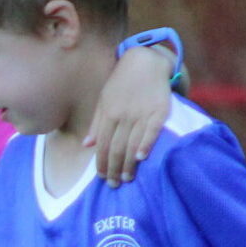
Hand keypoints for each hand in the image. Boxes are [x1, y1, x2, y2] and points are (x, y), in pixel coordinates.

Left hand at [85, 46, 174, 186]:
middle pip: (116, 148)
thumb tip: (86, 145)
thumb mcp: (104, 99)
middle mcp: (123, 115)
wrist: (146, 62)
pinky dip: (145, 145)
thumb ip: (96, 123)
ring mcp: (141, 113)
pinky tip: (141, 158)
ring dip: (128, 164)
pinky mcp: (159, 111)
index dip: (102, 163)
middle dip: (114, 169)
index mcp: (109, 113)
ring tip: (127, 178)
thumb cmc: (122, 83)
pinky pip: (151, 131)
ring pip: (132, 144)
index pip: (103, 145)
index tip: (102, 178)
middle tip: (114, 184)